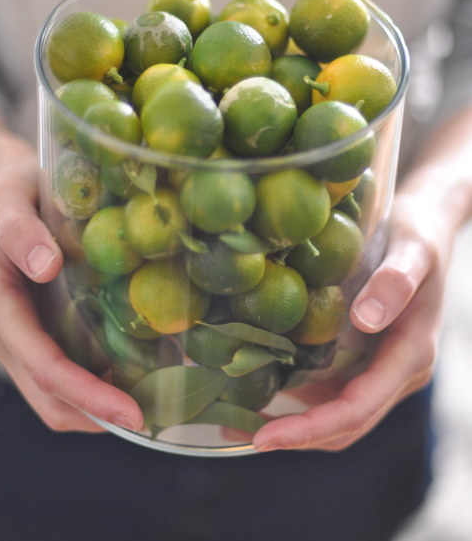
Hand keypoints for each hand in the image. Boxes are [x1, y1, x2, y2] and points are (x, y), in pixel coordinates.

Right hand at [0, 130, 142, 432]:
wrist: (3, 185)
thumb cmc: (11, 189)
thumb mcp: (10, 199)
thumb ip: (21, 230)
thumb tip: (46, 266)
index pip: (45, 367)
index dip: (88, 395)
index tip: (133, 412)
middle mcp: (7, 332)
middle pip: (50, 397)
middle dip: (99, 415)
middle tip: (156, 418)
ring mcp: (20, 337)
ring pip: (54, 396)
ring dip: (98, 410)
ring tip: (151, 402)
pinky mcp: (37, 331)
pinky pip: (63, 373)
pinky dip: (95, 387)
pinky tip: (133, 373)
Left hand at [252, 178, 451, 451]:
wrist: (427, 226)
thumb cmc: (419, 234)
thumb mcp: (413, 250)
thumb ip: (395, 282)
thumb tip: (365, 318)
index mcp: (411, 356)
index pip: (358, 408)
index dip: (311, 427)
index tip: (266, 436)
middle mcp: (397, 373)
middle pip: (345, 424)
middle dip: (293, 436)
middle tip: (234, 430)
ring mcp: (381, 368)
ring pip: (336, 414)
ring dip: (291, 424)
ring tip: (233, 418)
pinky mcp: (365, 357)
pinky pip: (331, 390)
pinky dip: (297, 398)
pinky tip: (258, 385)